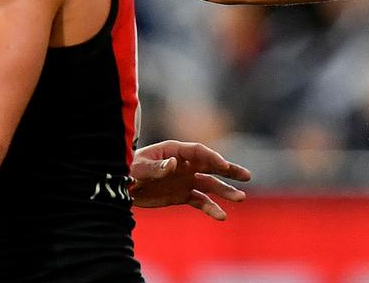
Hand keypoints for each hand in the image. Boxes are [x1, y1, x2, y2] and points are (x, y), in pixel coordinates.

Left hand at [131, 140, 250, 220]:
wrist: (121, 187)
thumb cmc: (128, 171)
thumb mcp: (139, 168)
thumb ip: (156, 168)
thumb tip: (174, 165)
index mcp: (175, 151)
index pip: (199, 152)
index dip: (213, 158)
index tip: (224, 166)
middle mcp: (184, 165)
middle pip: (211, 165)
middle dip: (229, 170)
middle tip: (246, 176)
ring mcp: (185, 180)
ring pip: (210, 184)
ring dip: (225, 191)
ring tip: (240, 198)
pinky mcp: (182, 195)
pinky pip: (200, 201)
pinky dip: (211, 208)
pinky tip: (221, 216)